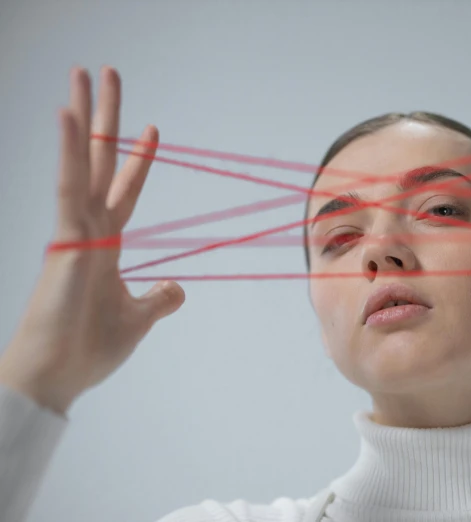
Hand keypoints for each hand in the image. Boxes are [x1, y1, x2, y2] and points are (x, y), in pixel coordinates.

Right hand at [0, 67, 184, 414]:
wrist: (57, 376)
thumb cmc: (89, 349)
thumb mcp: (138, 318)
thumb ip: (158, 299)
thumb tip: (178, 289)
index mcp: (105, 245)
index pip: (124, 191)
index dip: (138, 160)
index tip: (153, 129)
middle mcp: (89, 229)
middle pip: (99, 160)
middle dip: (104, 118)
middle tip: (106, 74)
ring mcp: (75, 231)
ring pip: (81, 160)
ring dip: (84, 116)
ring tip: (85, 73)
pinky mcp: (65, 240)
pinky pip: (69, 187)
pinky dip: (70, 151)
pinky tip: (70, 115)